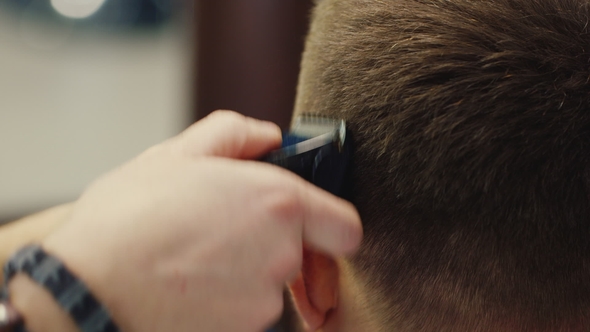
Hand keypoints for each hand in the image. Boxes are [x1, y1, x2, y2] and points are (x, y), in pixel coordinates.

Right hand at [40, 111, 361, 331]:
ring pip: (272, 286)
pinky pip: (249, 315)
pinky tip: (192, 286)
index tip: (308, 224)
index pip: (345, 226)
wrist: (85, 291)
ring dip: (245, 273)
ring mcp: (264, 302)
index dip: (329, 224)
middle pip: (304, 256)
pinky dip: (228, 302)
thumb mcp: (176, 155)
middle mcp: (282, 255)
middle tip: (227, 236)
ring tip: (197, 258)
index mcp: (278, 203)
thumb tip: (268, 136)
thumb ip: (234, 135)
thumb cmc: (126, 221)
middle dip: (274, 245)